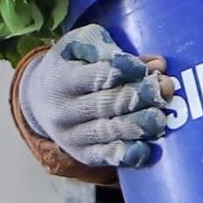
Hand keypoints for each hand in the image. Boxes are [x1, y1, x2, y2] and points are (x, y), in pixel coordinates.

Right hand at [24, 24, 178, 168]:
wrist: (38, 99)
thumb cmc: (70, 64)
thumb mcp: (81, 45)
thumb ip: (116, 50)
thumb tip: (158, 64)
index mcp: (61, 79)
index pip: (94, 76)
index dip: (122, 71)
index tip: (143, 68)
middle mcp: (63, 111)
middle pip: (104, 105)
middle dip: (137, 97)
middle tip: (163, 89)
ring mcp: (71, 136)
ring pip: (108, 132)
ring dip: (138, 125)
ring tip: (160, 117)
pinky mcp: (82, 155)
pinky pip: (105, 157)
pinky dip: (127, 155)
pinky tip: (146, 149)